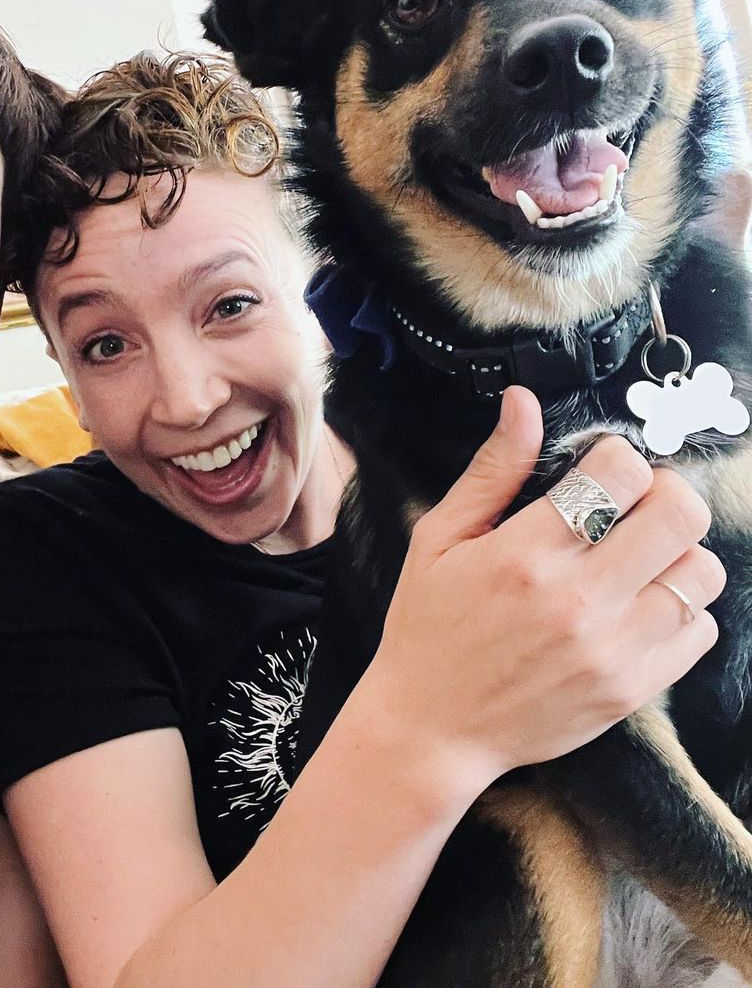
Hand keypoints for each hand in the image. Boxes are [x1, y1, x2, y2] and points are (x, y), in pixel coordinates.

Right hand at [369, 386, 722, 790]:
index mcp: (526, 554)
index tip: (600, 470)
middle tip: (635, 504)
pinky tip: (638, 606)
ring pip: (700, 573)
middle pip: (680, 516)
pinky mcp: (630, 690)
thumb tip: (523, 403)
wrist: (432, 726)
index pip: (620, 473)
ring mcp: (612, 650)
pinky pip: (699, 632)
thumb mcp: (441, 538)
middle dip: (664, 492)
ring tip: (636, 558)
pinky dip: (680, 609)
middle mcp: (579, 601)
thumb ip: (492, 471)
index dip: (617, 457)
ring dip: (676, 553)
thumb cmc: (430, 626)